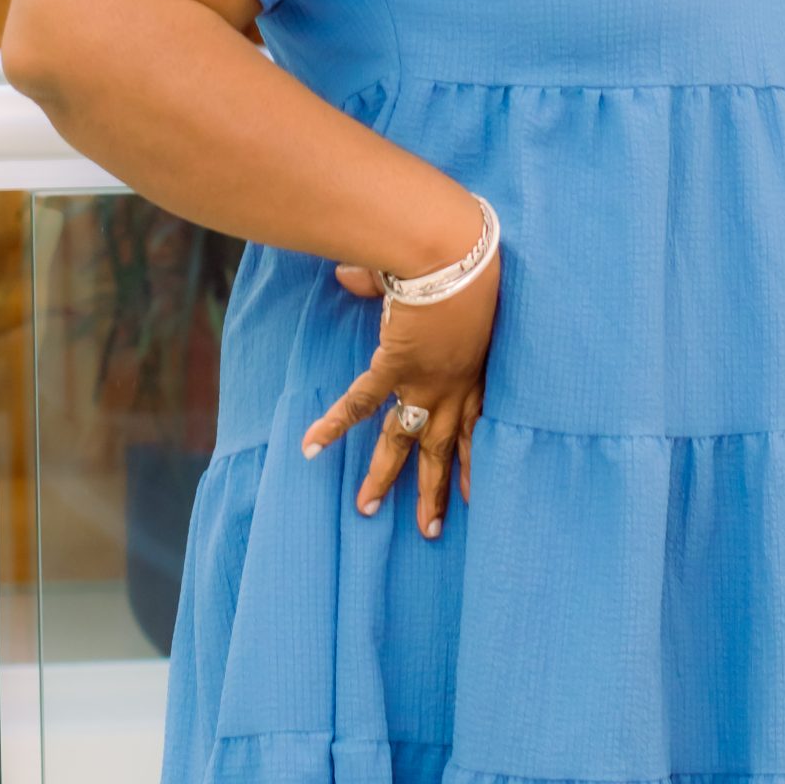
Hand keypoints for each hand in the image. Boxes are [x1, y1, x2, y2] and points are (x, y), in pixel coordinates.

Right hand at [299, 238, 498, 539]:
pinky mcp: (398, 367)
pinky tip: (310, 448)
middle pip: (442, 449)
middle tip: (429, 530)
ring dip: (386, 476)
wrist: (460, 253)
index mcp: (474, 371)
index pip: (474, 426)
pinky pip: (360, 404)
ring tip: (368, 510)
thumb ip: (400, 287)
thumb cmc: (462, 259)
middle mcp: (455, 386)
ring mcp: (427, 381)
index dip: (470, 459)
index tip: (469, 492)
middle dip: (433, 491)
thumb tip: (351, 274)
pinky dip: (333, 424)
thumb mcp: (446, 290)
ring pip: (406, 442)